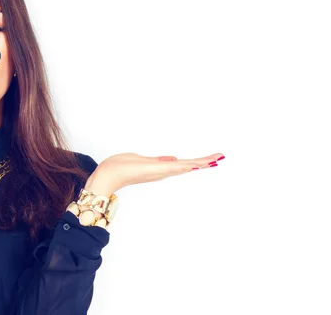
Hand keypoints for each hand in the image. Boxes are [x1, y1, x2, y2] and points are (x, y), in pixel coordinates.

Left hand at [85, 152, 224, 196]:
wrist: (109, 174)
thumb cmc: (121, 167)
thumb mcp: (143, 160)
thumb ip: (159, 161)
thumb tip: (173, 159)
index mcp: (160, 168)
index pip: (182, 164)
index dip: (197, 162)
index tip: (211, 159)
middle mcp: (163, 171)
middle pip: (189, 166)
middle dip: (204, 162)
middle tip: (221, 157)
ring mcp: (161, 171)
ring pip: (186, 166)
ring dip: (202, 162)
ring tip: (217, 158)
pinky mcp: (157, 170)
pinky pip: (176, 167)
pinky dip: (188, 165)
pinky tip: (199, 163)